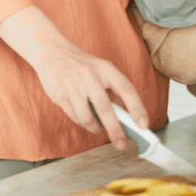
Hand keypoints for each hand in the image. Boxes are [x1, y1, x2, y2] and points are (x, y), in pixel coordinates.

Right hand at [0, 6, 149, 150]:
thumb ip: (115, 91)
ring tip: (98, 127)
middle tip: (121, 143)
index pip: (126, 89)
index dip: (137, 108)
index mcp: (106, 69)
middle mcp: (90, 76)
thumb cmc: (82, 65)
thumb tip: (130, 117)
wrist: (52, 52)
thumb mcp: (102, 71)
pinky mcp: (60, 95)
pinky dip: (83, 122)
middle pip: (106, 108)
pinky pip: (75, 117)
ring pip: (87, 117)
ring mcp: (73, 86)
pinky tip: (84, 118)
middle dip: (115, 130)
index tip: (143, 125)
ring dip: (95, 127)